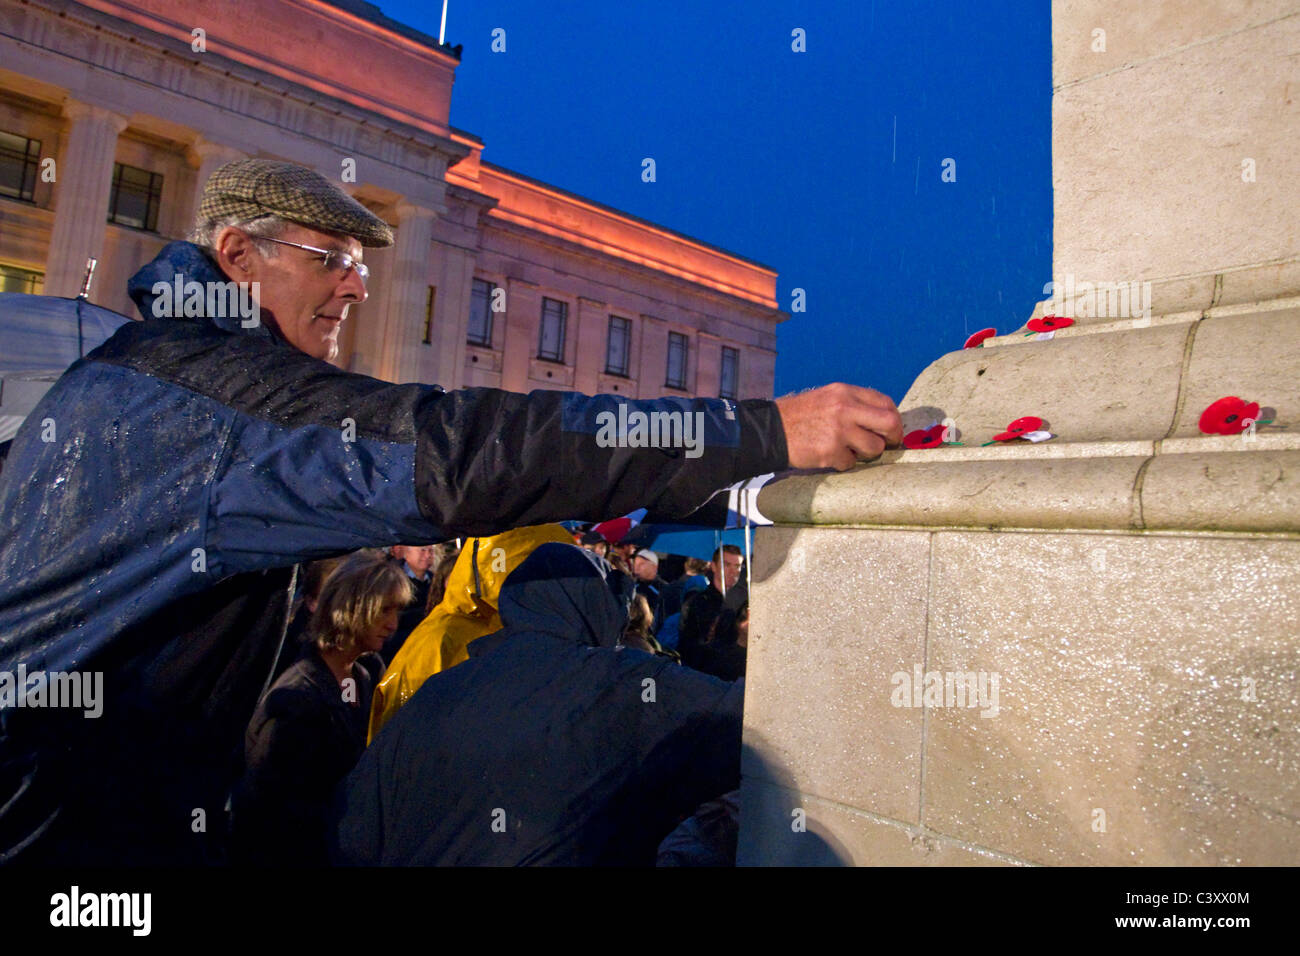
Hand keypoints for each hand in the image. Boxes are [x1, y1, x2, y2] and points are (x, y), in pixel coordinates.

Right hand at [774, 383, 902, 469]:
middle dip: (893, 437)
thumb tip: (883, 420)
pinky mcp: (830, 451)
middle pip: (890, 423)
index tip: (892, 430)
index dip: (894, 418)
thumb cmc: (799, 416)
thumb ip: (853, 404)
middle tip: (888, 445)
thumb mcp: (827, 398)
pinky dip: (843, 462)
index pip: (885, 402)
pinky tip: (828, 455)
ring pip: (874, 447)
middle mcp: (845, 408)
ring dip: (866, 453)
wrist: (770, 430)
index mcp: (845, 392)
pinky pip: (851, 462)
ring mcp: (839, 430)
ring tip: (848, 449)